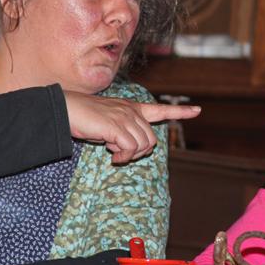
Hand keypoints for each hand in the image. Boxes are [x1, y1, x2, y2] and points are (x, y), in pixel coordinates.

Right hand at [63, 90, 200, 163]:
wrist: (66, 109)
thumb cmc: (84, 118)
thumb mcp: (108, 125)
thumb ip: (123, 133)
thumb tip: (128, 150)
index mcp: (132, 108)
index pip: (160, 109)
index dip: (180, 112)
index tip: (197, 111)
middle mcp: (132, 111)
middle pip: (152, 140)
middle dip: (139, 152)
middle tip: (119, 154)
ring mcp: (125, 117)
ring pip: (143, 145)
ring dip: (128, 155)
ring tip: (112, 151)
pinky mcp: (116, 126)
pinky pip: (130, 148)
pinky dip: (122, 156)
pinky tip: (110, 154)